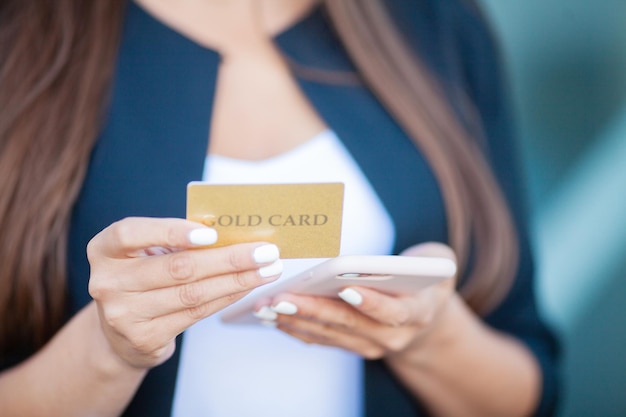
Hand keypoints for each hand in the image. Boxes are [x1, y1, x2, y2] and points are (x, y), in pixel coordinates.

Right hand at [87, 217, 282, 368]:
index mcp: (104, 249)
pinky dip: (227, 297)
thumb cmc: (143, 278)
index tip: (212, 233)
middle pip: (177, 267)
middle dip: (229, 258)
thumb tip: (232, 231)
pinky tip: (248, 286)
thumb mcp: (147, 253)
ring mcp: (123, 314)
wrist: (119, 334)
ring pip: (192, 293)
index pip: (130, 233)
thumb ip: (176, 240)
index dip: (172, 231)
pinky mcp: (144, 337)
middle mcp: (107, 282)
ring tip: (268, 270)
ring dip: (238, 280)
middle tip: (265, 251)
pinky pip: (196, 313)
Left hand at [262, 243, 455, 358]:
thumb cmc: (427, 279)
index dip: (371, 302)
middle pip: (350, 324)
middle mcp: (393, 336)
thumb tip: (411, 259)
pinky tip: (272, 315)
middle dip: (314, 310)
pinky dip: (295, 327)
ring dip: (296, 320)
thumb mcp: (439, 263)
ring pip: (329, 334)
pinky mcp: (351, 345)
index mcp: (417, 313)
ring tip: (267, 305)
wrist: (425, 318)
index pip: (392, 311)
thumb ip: (432, 258)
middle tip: (283, 297)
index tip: (346, 288)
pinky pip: (320, 339)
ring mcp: (370, 345)